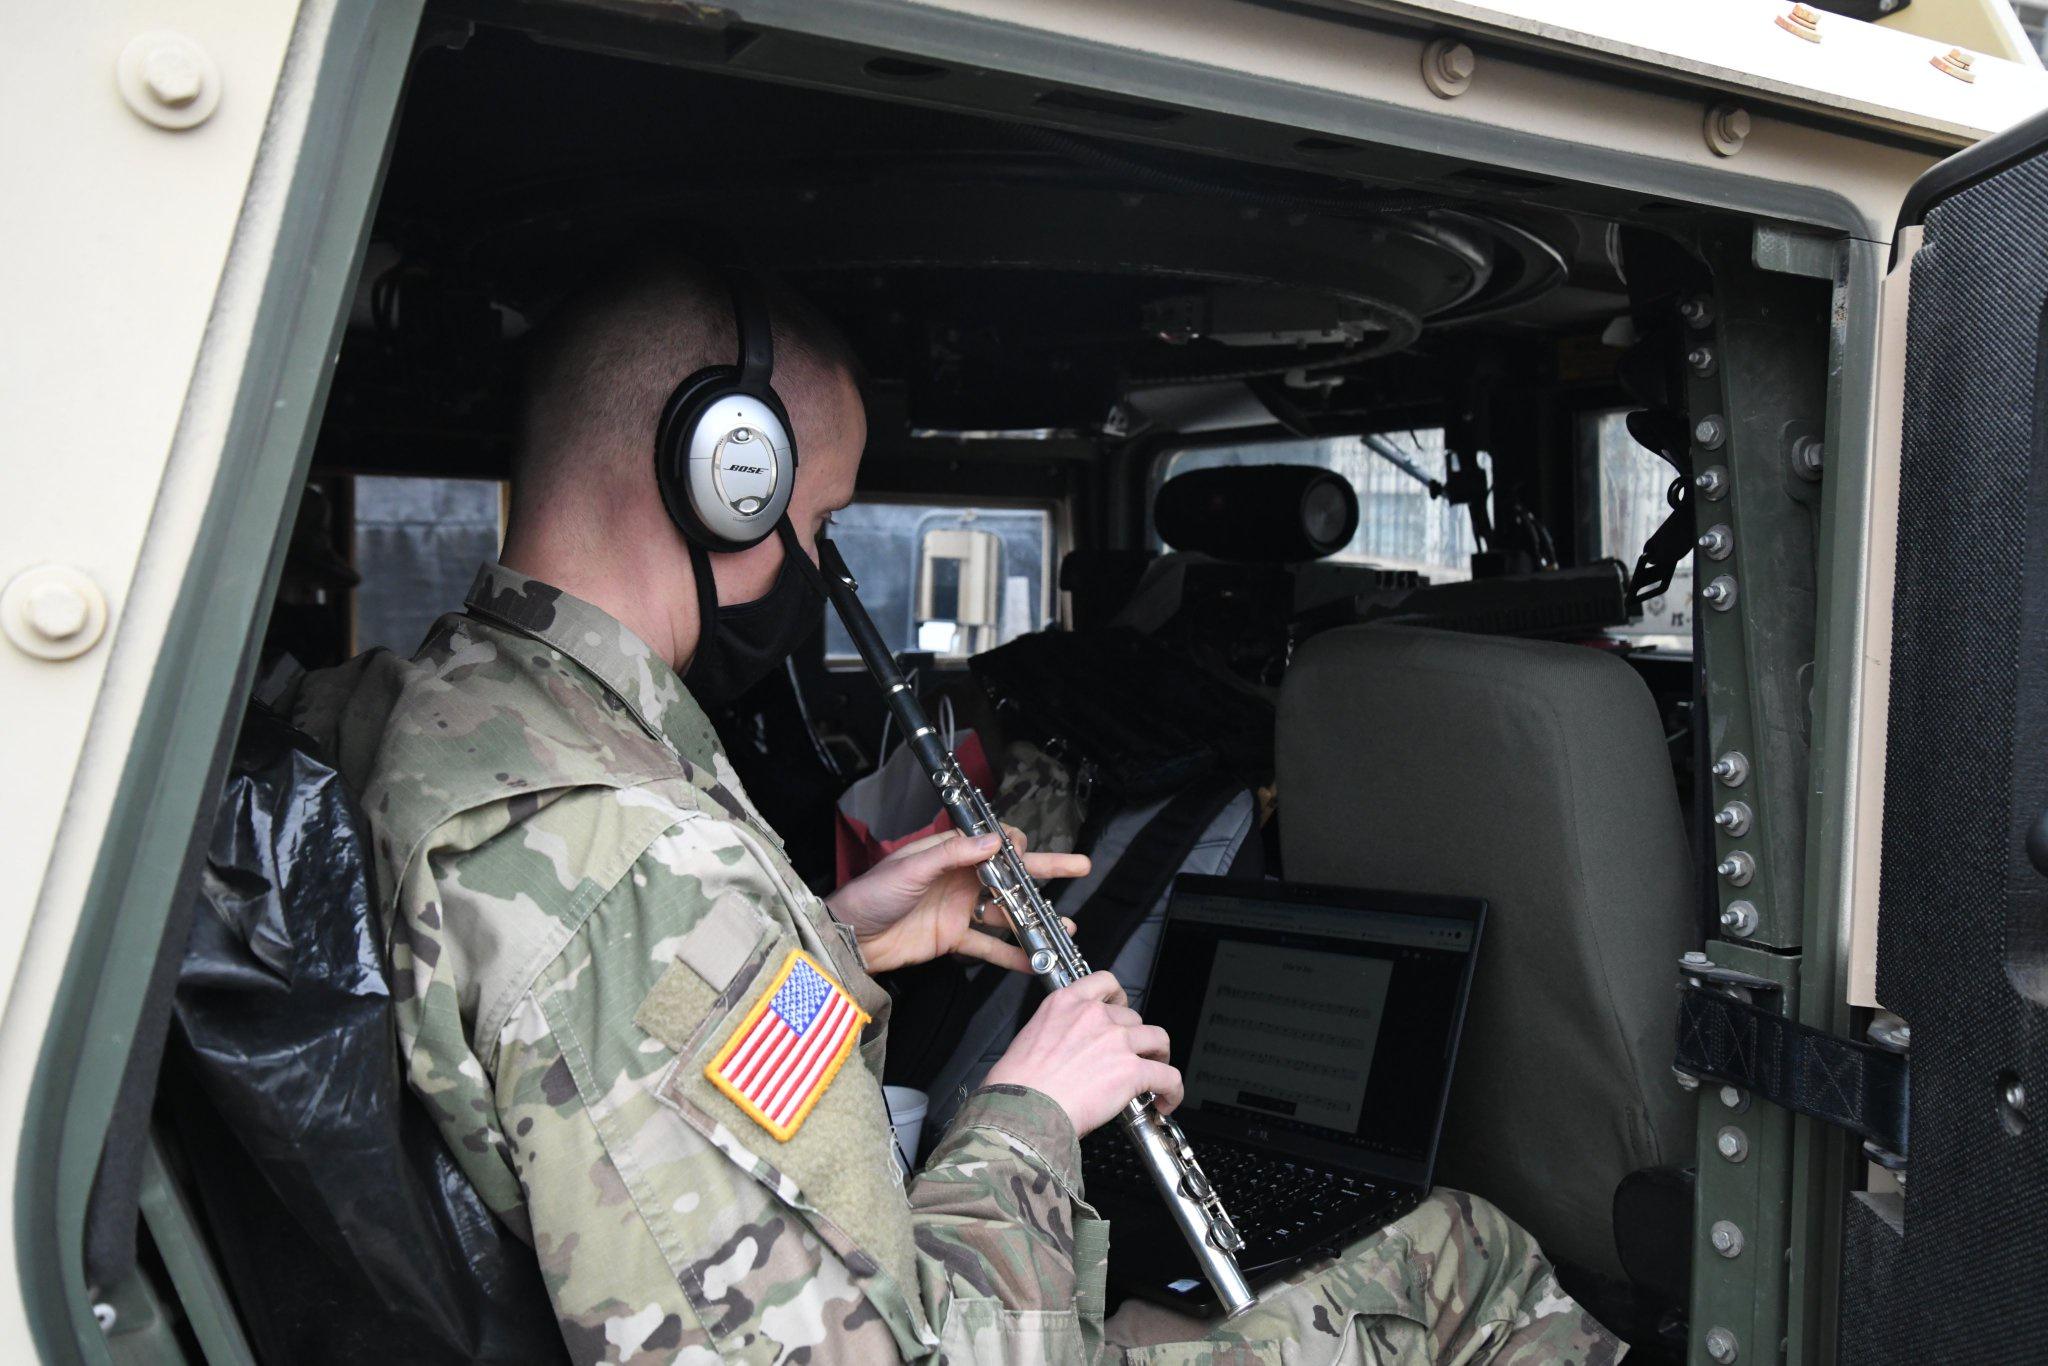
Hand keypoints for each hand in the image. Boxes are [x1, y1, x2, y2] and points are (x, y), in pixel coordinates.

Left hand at [825, 827, 1088, 974]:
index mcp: (949, 853)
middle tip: (1080, 866)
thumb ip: (952, 854)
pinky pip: (989, 947)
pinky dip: (1011, 955)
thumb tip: (992, 841)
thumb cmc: (871, 894)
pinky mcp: (954, 939)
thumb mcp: (910, 868)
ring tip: (1065, 928)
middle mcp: (960, 878)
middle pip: (1010, 874)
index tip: (1026, 853)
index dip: (1015, 845)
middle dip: (1046, 870)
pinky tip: (1035, 962)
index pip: (993, 842)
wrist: (849, 938)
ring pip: (1006, 912)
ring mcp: (960, 909)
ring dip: (1035, 920)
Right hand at [984, 971, 1181, 1136]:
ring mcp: (1116, 1041)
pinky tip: (1166, 1100)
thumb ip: (1058, 1033)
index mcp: (1066, 1003)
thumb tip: (1071, 1049)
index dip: (1119, 998)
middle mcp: (1094, 1016)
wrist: (1022, 1111)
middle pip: (1133, 1017)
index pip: (1105, 982)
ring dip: (1159, 1056)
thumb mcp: (1030, 1038)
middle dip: (1134, 1038)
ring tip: (1156, 1075)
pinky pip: (1168, 1075)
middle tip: (1130, 1058)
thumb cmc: (1018, 1085)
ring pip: (1157, 1039)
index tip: (1120, 1009)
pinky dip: (1172, 1090)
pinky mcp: (1132, 1070)